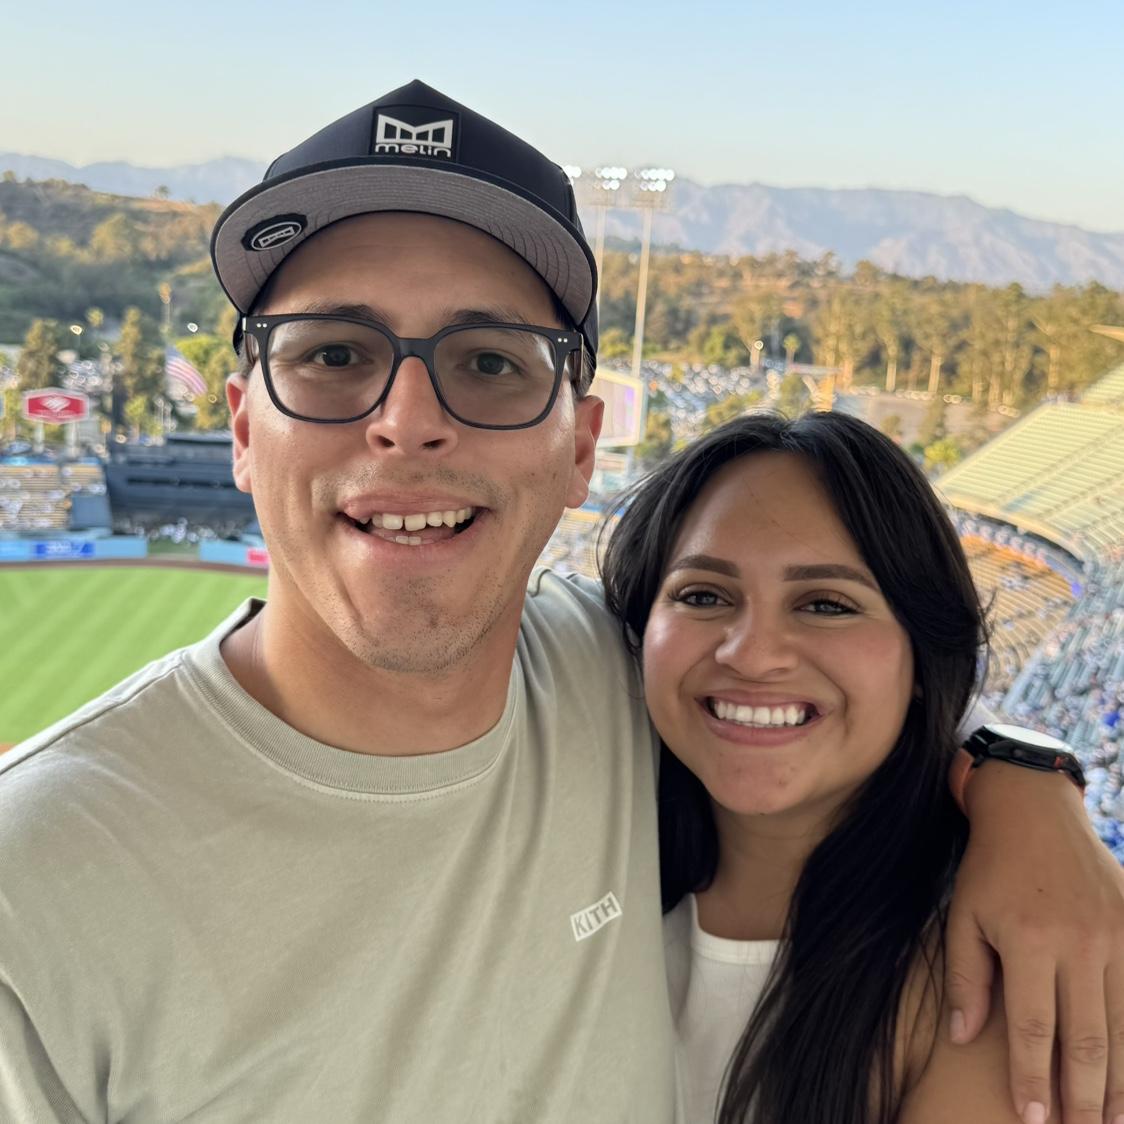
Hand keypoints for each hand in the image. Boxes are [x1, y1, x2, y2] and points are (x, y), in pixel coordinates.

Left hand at [947, 763, 1123, 1123]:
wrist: (1034, 810)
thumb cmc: (989, 867)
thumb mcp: (962, 915)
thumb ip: (965, 979)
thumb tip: (965, 1038)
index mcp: (1028, 940)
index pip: (1034, 1029)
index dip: (1033, 1079)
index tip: (1029, 1119)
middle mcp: (1079, 942)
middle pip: (1087, 1039)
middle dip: (1085, 1097)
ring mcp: (1115, 935)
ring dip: (1122, 1081)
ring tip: (1114, 1120)